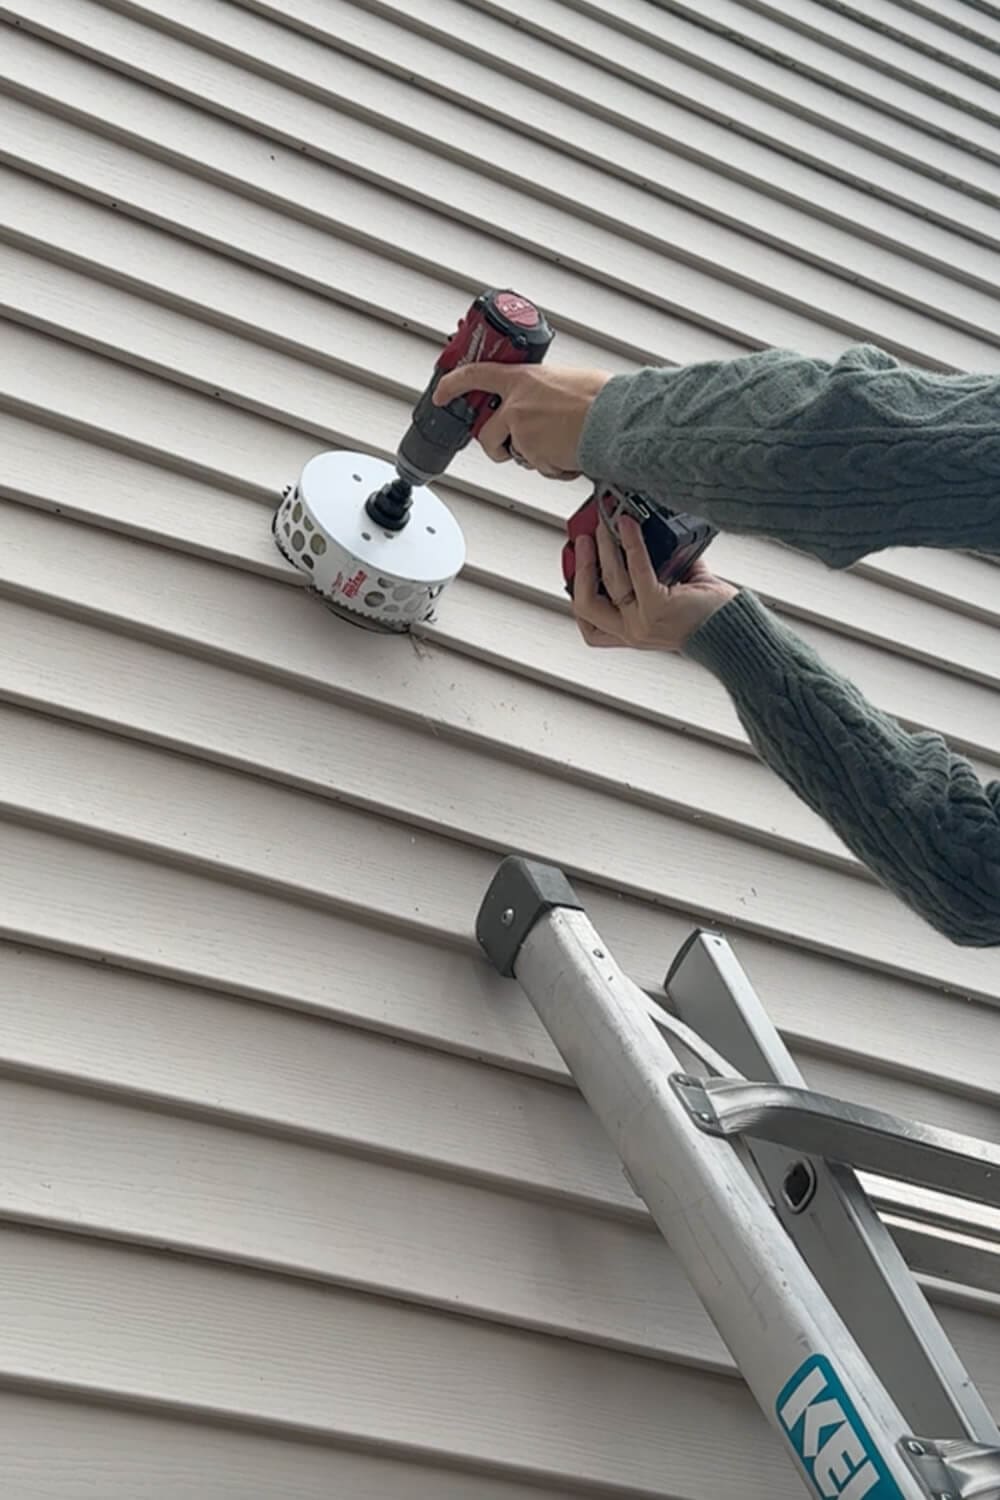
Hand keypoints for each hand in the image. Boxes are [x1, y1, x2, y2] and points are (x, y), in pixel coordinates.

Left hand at [432, 362, 610, 477]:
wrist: (615, 418)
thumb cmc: (600, 396)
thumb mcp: (565, 379)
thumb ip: (543, 390)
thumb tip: (545, 400)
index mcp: (522, 378)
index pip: (474, 375)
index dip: (452, 384)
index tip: (441, 393)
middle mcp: (516, 405)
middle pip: (487, 434)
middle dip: (497, 446)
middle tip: (512, 447)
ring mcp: (522, 432)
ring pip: (518, 455)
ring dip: (535, 456)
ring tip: (562, 443)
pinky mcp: (534, 455)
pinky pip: (541, 468)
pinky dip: (556, 467)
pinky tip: (572, 452)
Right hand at [573, 514, 736, 650]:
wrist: (737, 631)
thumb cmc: (711, 614)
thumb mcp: (672, 593)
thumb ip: (655, 572)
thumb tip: (645, 533)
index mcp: (632, 633)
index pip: (589, 625)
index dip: (577, 594)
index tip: (575, 564)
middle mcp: (632, 633)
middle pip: (586, 604)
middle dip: (580, 568)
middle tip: (582, 540)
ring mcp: (642, 623)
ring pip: (610, 582)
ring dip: (605, 549)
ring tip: (605, 524)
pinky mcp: (658, 609)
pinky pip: (637, 571)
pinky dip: (631, 544)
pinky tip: (630, 525)